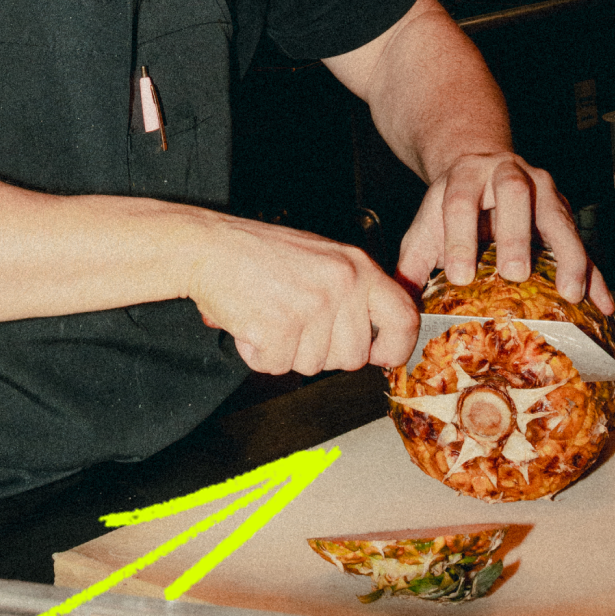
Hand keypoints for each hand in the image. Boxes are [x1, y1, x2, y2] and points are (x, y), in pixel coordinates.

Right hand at [186, 216, 418, 374]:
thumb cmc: (261, 255)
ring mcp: (312, 308)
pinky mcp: (280, 328)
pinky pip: (278, 367)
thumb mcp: (323, 260)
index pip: (403, 319)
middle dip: (324, 354)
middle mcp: (341, 285)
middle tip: (297, 325)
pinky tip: (254, 325)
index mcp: (358, 267)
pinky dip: (260, 355)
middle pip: (352, 358)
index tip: (381, 357)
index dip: (395, 349)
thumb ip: (353, 294)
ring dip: (288, 353)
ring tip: (272, 317)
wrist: (211, 248)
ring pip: (313, 367)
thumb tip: (372, 340)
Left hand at [398, 151, 614, 312]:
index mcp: (466, 177)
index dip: (460, 236)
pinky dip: (593, 272)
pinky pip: (582, 241)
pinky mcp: (564, 211)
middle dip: (516, 234)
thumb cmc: (450, 209)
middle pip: (514, 195)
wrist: (481, 169)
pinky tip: (600, 302)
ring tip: (570, 293)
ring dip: (566, 254)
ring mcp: (542, 189)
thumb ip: (409, 266)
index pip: (460, 201)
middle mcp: (507, 174)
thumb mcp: (424, 229)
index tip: (460, 275)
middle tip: (515, 274)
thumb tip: (395, 314)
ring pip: (557, 215)